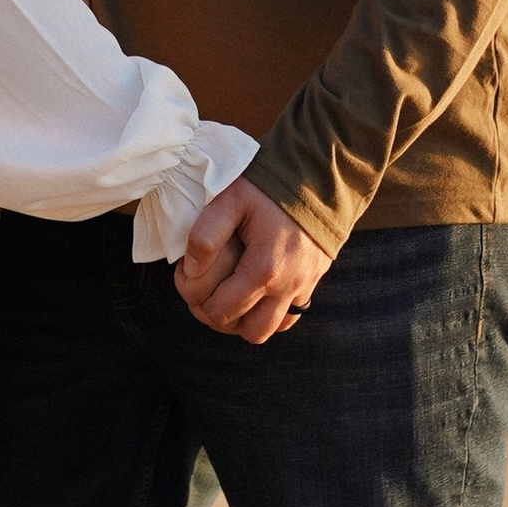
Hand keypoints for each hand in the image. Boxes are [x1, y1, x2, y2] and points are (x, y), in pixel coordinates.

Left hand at [176, 176, 333, 345]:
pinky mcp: (313, 281)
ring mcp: (304, 287)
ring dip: (247, 320)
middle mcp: (288, 286)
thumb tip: (191, 269)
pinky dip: (270, 313)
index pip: (221, 311)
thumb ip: (206, 234)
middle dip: (222, 318)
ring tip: (229, 296)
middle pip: (248, 331)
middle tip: (207, 292)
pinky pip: (290, 316)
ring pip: (272, 329)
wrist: (318, 175)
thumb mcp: (230, 199)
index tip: (189, 278)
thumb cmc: (269, 186)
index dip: (197, 301)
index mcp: (265, 269)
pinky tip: (255, 293)